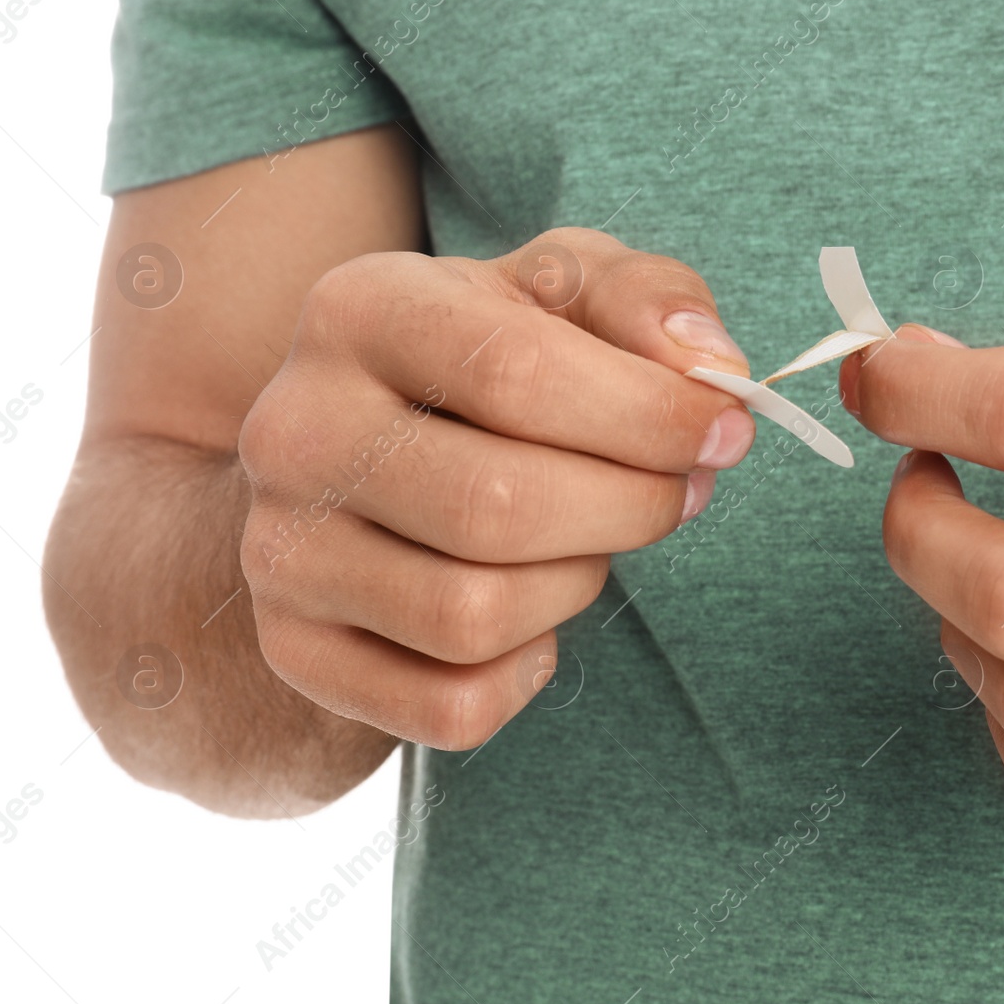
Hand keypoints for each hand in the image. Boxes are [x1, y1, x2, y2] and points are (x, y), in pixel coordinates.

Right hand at [237, 228, 754, 749]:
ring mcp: (281, 550)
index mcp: (362, 310)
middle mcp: (296, 429)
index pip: (519, 372)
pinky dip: (524, 673)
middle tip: (677, 494)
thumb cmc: (483, 366)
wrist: (350, 463)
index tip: (723, 433)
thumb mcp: (560, 294)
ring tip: (589, 543)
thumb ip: (647, 299)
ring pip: (474, 617)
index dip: (651, 417)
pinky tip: (533, 615)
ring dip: (576, 587)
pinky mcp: (295, 650)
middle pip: (499, 507)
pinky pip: (448, 709)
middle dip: (631, 510)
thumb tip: (707, 364)